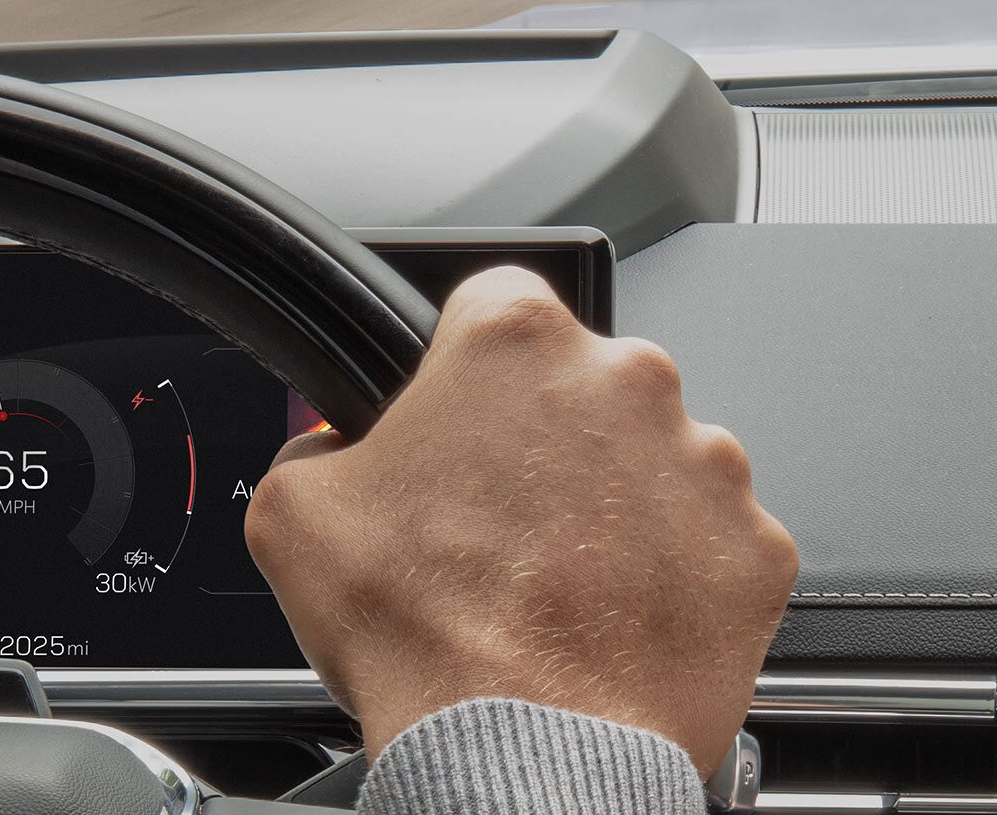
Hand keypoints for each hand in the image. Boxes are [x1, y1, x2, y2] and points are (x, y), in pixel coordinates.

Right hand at [246, 266, 796, 774]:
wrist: (524, 753)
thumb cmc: (423, 630)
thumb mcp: (295, 509)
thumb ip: (317, 442)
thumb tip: (332, 447)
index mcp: (513, 341)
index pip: (495, 299)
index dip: (465, 360)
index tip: (458, 411)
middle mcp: (624, 379)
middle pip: (581, 380)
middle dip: (546, 435)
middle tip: (498, 516)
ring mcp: (705, 462)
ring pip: (654, 457)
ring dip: (615, 500)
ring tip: (558, 578)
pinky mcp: (755, 548)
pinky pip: (712, 540)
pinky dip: (673, 570)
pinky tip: (613, 614)